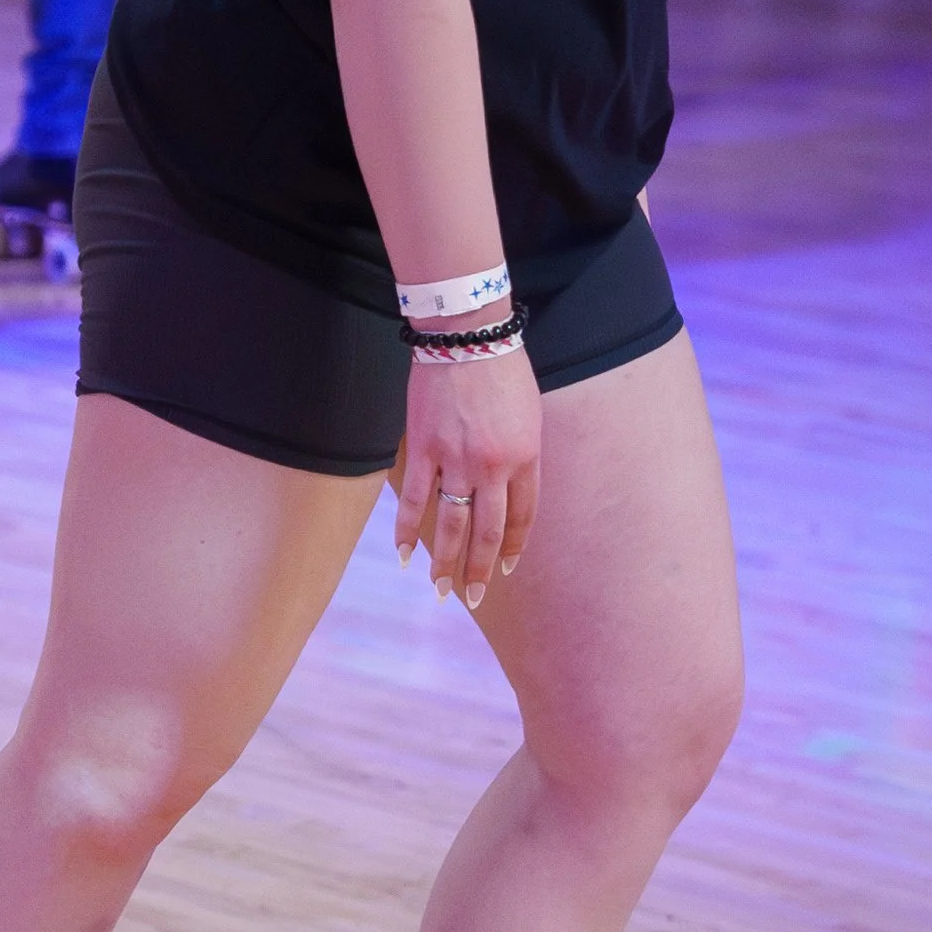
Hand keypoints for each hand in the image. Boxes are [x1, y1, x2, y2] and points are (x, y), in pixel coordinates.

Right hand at [393, 343, 540, 608]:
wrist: (466, 335)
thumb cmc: (502, 368)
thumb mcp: (529, 414)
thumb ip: (520, 454)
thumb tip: (507, 488)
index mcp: (526, 457)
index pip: (522, 517)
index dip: (512, 546)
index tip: (505, 567)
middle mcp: (494, 466)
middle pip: (487, 531)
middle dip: (480, 569)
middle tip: (471, 597)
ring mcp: (456, 460)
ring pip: (451, 524)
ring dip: (445, 562)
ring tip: (440, 590)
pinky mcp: (423, 449)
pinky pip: (413, 500)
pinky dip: (406, 530)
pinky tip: (403, 554)